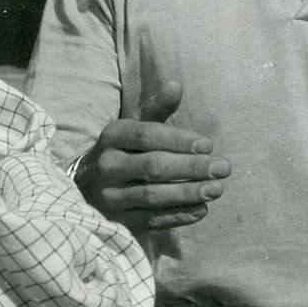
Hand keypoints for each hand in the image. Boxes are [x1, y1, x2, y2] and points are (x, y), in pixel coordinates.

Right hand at [75, 81, 230, 231]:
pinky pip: (150, 220)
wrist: (84, 187)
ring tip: (217, 189)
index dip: (178, 140)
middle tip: (223, 168)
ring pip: (152, 196)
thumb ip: (157, 108)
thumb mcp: (133, 125)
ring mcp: (110, 196)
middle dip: (191, 168)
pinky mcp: (117, 221)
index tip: (209, 145)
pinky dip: (177, 216)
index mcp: (113, 136)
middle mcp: (107, 165)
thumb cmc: (121, 150)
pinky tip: (201, 210)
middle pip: (152, 167)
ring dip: (188, 193)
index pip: (147, 135)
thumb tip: (177, 85)